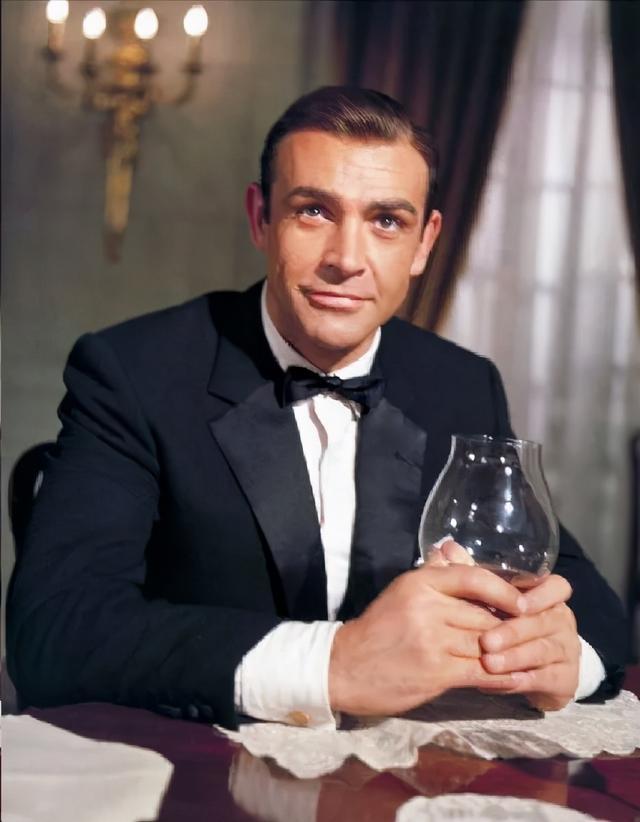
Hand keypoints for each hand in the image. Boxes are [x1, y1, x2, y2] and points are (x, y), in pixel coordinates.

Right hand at [328, 563, 525, 715]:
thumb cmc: (377, 629)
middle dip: (509, 626)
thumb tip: (455, 551)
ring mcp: (432, 641)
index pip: (473, 577)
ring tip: (529, 656)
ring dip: (509, 653)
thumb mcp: (401, 592)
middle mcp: (426, 607)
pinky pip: (480, 671)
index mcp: (419, 583)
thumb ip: (431, 573)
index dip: (504, 589)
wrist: (344, 666)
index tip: (523, 602)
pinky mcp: (436, 672)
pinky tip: (514, 678)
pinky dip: (500, 676)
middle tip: (533, 633)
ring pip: (486, 643)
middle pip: (484, 614)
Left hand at [480, 574, 579, 710]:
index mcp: (548, 597)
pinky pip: (543, 679)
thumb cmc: (508, 625)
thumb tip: (448, 547)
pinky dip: (520, 681)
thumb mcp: (494, 601)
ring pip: (542, 651)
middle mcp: (562, 620)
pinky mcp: (565, 680)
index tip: (517, 604)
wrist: (538, 671)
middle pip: (543, 622)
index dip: (540, 594)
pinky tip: (497, 683)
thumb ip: (474, 574)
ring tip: (488, 663)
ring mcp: (566, 650)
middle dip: (513, 632)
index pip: (558, 587)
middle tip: (485, 642)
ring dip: (514, 658)